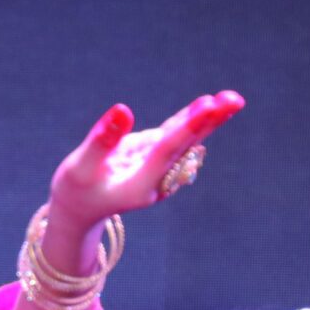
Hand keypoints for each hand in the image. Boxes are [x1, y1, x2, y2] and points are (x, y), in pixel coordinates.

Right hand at [44, 91, 244, 234]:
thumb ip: (102, 141)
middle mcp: (157, 179)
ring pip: (188, 140)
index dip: (187, 127)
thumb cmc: (75, 190)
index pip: (166, 152)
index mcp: (138, 185)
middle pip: (186, 146)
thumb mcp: (80, 168)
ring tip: (232, 99)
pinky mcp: (155, 157)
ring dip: (210, 119)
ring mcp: (159, 169)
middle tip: (233, 100)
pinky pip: (178, 136)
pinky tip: (213, 105)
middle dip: (209, 122)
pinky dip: (194, 120)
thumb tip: (122, 109)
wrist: (80, 210)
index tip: (208, 106)